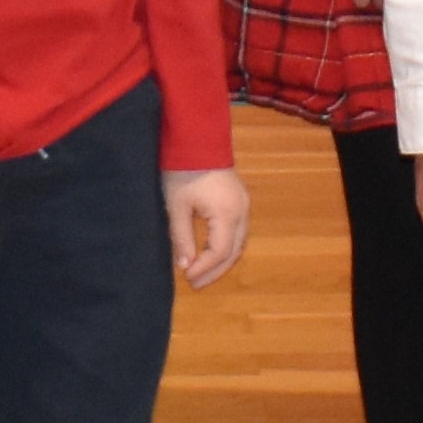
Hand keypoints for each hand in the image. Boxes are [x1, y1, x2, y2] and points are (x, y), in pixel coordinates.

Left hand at [166, 165, 251, 289]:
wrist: (197, 138)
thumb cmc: (183, 170)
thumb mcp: (177, 206)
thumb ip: (181, 237)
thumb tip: (184, 265)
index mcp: (227, 213)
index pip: (219, 252)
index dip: (204, 268)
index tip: (187, 277)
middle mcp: (242, 212)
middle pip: (233, 251)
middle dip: (215, 271)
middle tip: (196, 284)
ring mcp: (244, 205)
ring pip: (239, 243)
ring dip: (222, 260)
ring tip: (203, 273)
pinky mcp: (240, 200)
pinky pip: (238, 231)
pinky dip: (226, 246)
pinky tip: (211, 253)